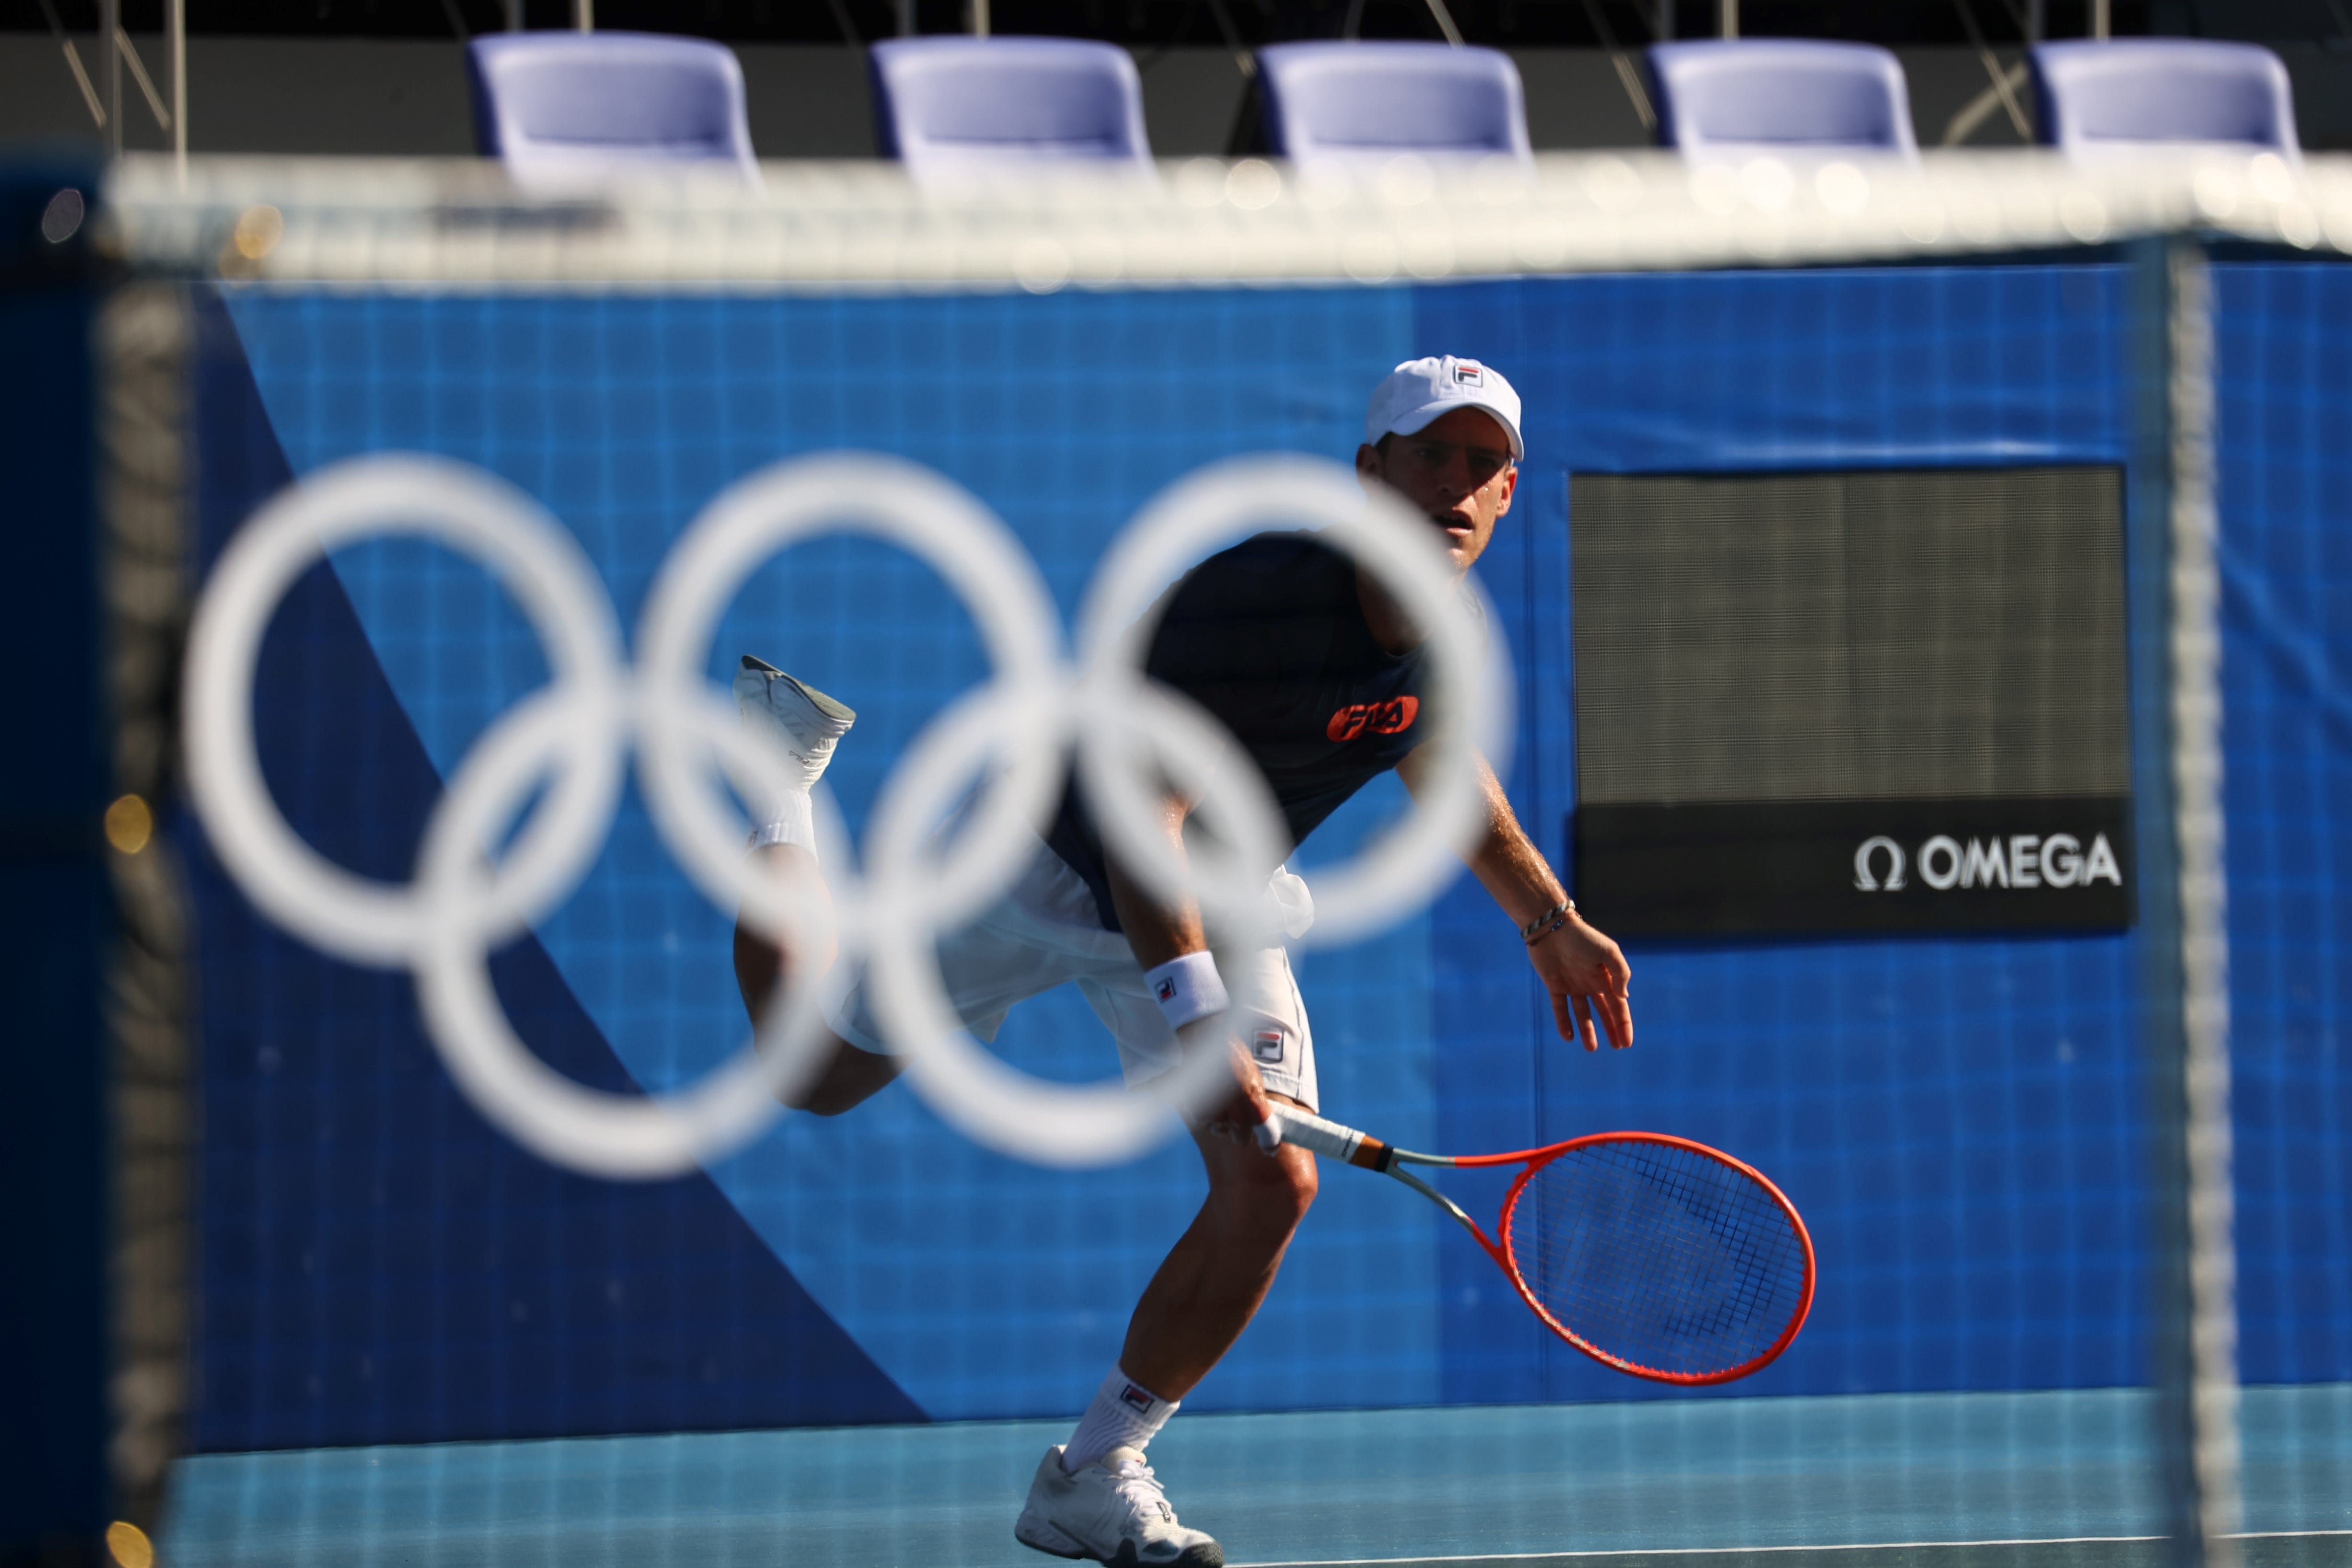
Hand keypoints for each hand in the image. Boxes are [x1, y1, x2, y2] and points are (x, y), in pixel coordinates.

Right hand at [1182, 1025, 1276, 1148]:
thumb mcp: (1249, 1068)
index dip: (1269, 1139)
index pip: (1262, 1120)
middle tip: (1241, 1137)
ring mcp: (1212, 1097)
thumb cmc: (1230, 1049)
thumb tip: (1260, 1115)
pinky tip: (1206, 1110)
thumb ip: (1254, 1092)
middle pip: (1239, 1130)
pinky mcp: (1193, 1097)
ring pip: (1218, 1126)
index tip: (1271, 1150)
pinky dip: (1203, 1117)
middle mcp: (1232, 1095)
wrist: (1205, 1029)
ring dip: (1221, 1126)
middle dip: (1241, 1135)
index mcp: (1250, 1087)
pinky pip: (1200, 1118)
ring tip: (1222, 1117)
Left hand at [1529, 910, 1632, 1051]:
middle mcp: (1591, 982)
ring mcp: (1573, 985)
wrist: (1550, 927)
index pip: (1619, 1005)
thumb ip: (1621, 973)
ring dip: (1587, 1031)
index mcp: (1606, 976)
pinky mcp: (1555, 985)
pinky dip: (1564, 1023)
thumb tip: (1624, 997)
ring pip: (1582, 1013)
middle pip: (1604, 1011)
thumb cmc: (1582, 937)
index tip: (1626, 1043)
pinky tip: (1568, 1037)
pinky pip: (1561, 1008)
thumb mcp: (1608, 952)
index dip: (1623, 1024)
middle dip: (1611, 1029)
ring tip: (1591, 1048)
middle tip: (1617, 1047)